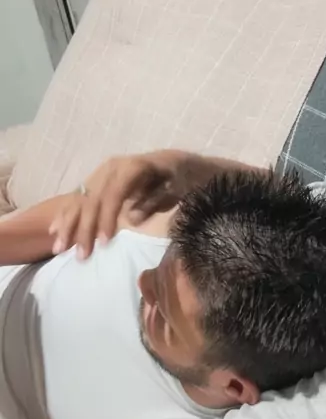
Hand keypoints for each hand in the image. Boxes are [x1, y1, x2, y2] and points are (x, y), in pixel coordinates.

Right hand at [49, 152, 183, 259]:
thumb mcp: (174, 188)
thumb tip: (131, 218)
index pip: (113, 193)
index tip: (104, 242)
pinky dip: (65, 216)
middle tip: (82, 256)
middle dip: (84, 229)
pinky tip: (54, 231)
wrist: (173, 162)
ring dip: (68, 225)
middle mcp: (111, 168)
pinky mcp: (96, 182)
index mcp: (131, 167)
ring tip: (59, 248)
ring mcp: (101, 174)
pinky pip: (76, 199)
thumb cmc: (178, 178)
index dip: (107, 217)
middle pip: (92, 200)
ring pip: (80, 200)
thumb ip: (153, 201)